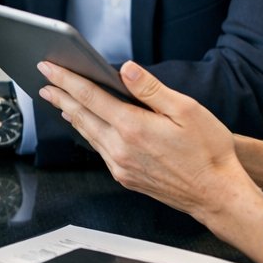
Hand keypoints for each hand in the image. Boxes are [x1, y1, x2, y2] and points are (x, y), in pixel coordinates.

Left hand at [36, 60, 262, 262]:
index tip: (48, 68)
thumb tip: (125, 69)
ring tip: (60, 101)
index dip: (66, 79)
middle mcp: (120, 148)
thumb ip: (150, 88)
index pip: (89, 96)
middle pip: (81, 115)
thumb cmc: (209, 152)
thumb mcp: (186, 110)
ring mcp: (120, 165)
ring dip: (71, 114)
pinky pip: (99, 150)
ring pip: (88, 134)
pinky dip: (89, 133)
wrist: (217, 194)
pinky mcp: (125, 177)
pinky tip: (88, 126)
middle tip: (45, 82)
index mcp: (133, 127)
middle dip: (60, 96)